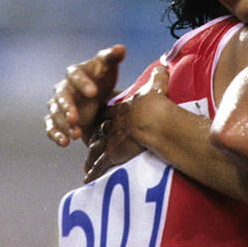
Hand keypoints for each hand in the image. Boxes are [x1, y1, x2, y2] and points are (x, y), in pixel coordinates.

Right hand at [45, 45, 124, 145]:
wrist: (97, 95)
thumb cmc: (102, 77)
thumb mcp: (109, 66)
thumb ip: (112, 57)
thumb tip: (120, 49)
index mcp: (75, 72)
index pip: (74, 75)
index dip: (82, 83)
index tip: (94, 92)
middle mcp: (64, 88)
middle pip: (62, 96)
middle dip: (67, 108)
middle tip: (75, 119)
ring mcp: (59, 105)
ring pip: (56, 113)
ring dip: (63, 124)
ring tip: (75, 135)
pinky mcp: (58, 120)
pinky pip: (51, 126)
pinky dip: (55, 134)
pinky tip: (64, 142)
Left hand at [83, 65, 169, 181]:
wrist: (152, 120)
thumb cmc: (154, 104)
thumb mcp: (156, 86)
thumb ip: (157, 78)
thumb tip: (162, 67)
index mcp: (121, 110)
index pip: (109, 113)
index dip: (106, 117)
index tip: (103, 121)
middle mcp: (113, 125)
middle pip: (100, 132)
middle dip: (96, 138)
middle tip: (91, 143)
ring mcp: (111, 140)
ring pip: (97, 150)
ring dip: (92, 158)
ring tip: (86, 165)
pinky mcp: (112, 154)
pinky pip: (100, 166)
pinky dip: (93, 173)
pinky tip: (87, 179)